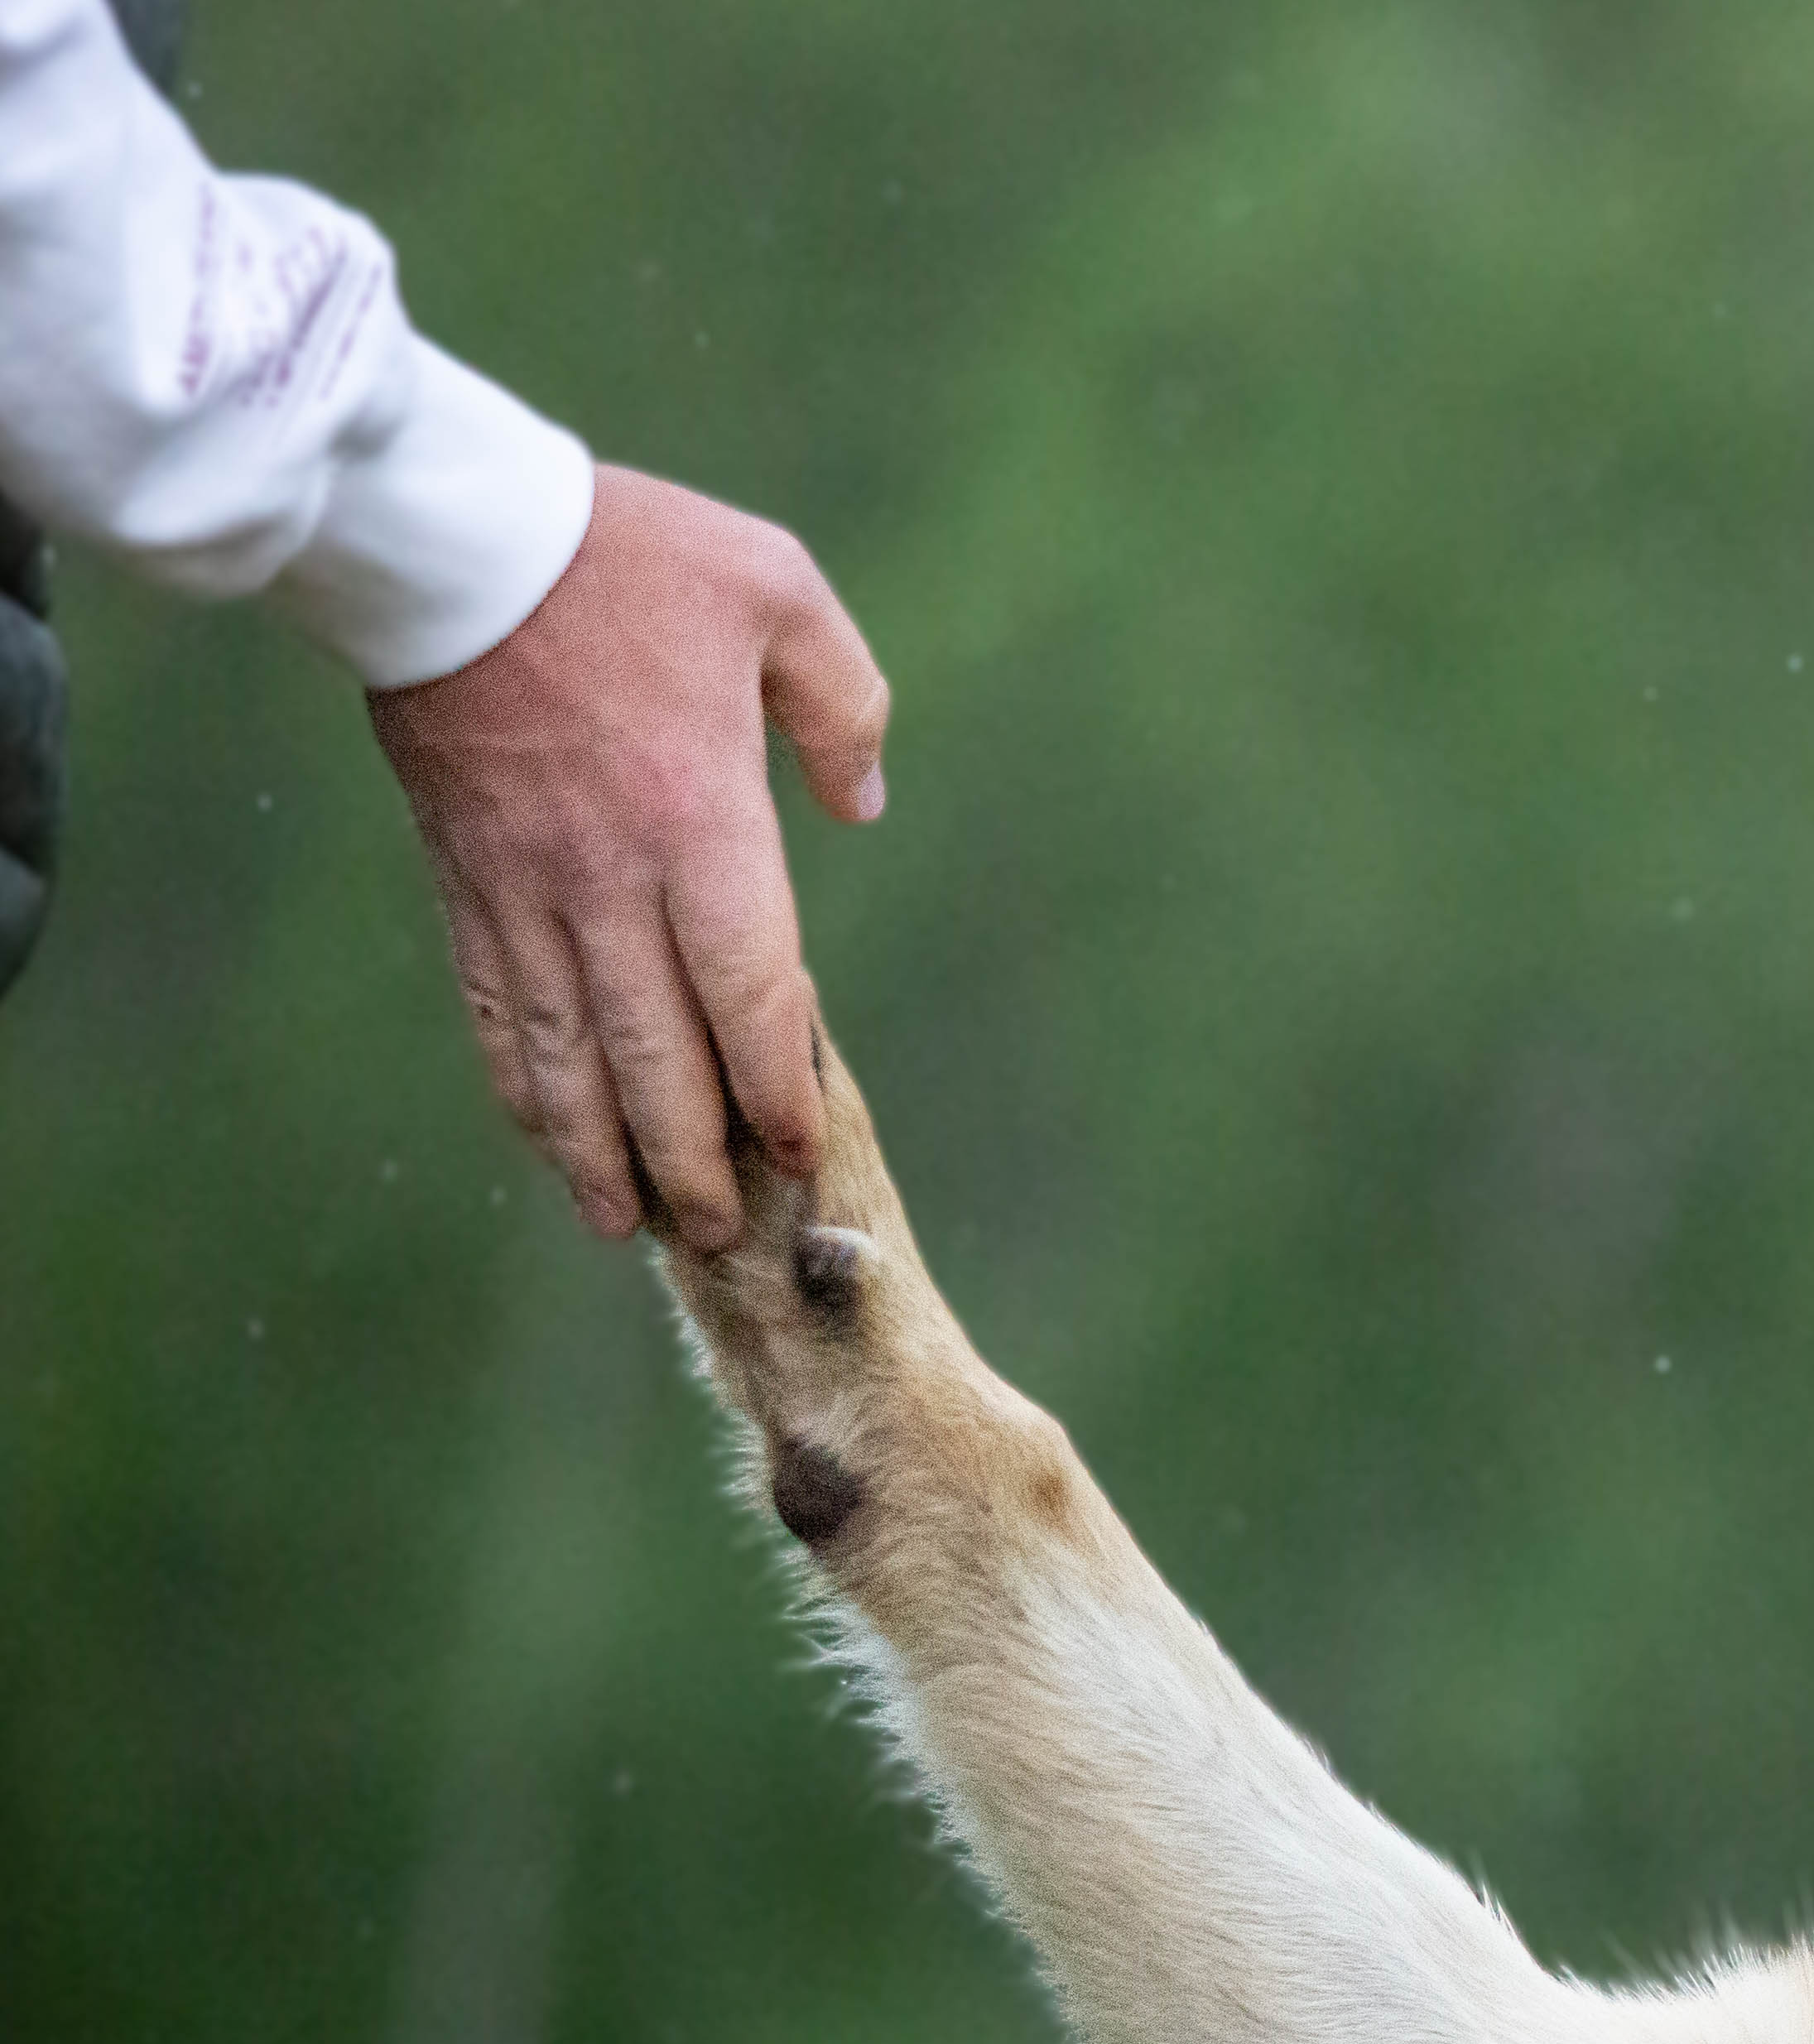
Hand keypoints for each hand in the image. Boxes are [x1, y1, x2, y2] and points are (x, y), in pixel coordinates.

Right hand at [366, 462, 891, 1248]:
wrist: (450, 537)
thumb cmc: (629, 555)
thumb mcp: (778, 593)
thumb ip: (840, 706)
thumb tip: (861, 803)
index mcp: (700, 821)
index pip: (750, 993)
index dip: (772, 1086)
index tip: (793, 1149)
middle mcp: (611, 879)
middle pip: (657, 1055)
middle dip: (693, 1157)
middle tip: (723, 1234)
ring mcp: (528, 888)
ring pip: (569, 1054)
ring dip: (603, 1151)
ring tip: (636, 1227)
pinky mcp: (465, 880)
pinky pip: (499, 1009)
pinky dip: (525, 1088)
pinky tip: (552, 1143)